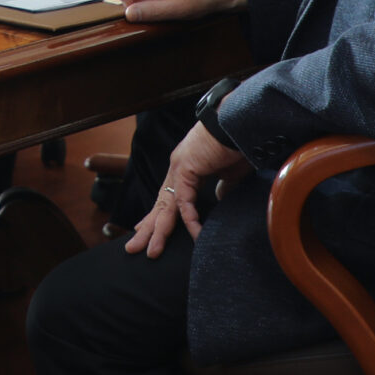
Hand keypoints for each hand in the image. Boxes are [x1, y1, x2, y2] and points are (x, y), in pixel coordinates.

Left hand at [124, 122, 250, 256]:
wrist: (240, 122)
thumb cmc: (237, 143)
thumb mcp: (230, 173)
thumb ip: (222, 187)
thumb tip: (219, 199)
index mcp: (186, 168)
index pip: (167, 197)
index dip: (157, 215)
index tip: (146, 230)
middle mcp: (178, 168)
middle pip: (160, 204)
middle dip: (148, 227)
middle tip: (133, 248)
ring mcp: (180, 167)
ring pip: (166, 206)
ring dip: (159, 231)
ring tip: (152, 251)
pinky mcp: (186, 168)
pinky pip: (185, 201)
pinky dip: (191, 220)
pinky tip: (196, 235)